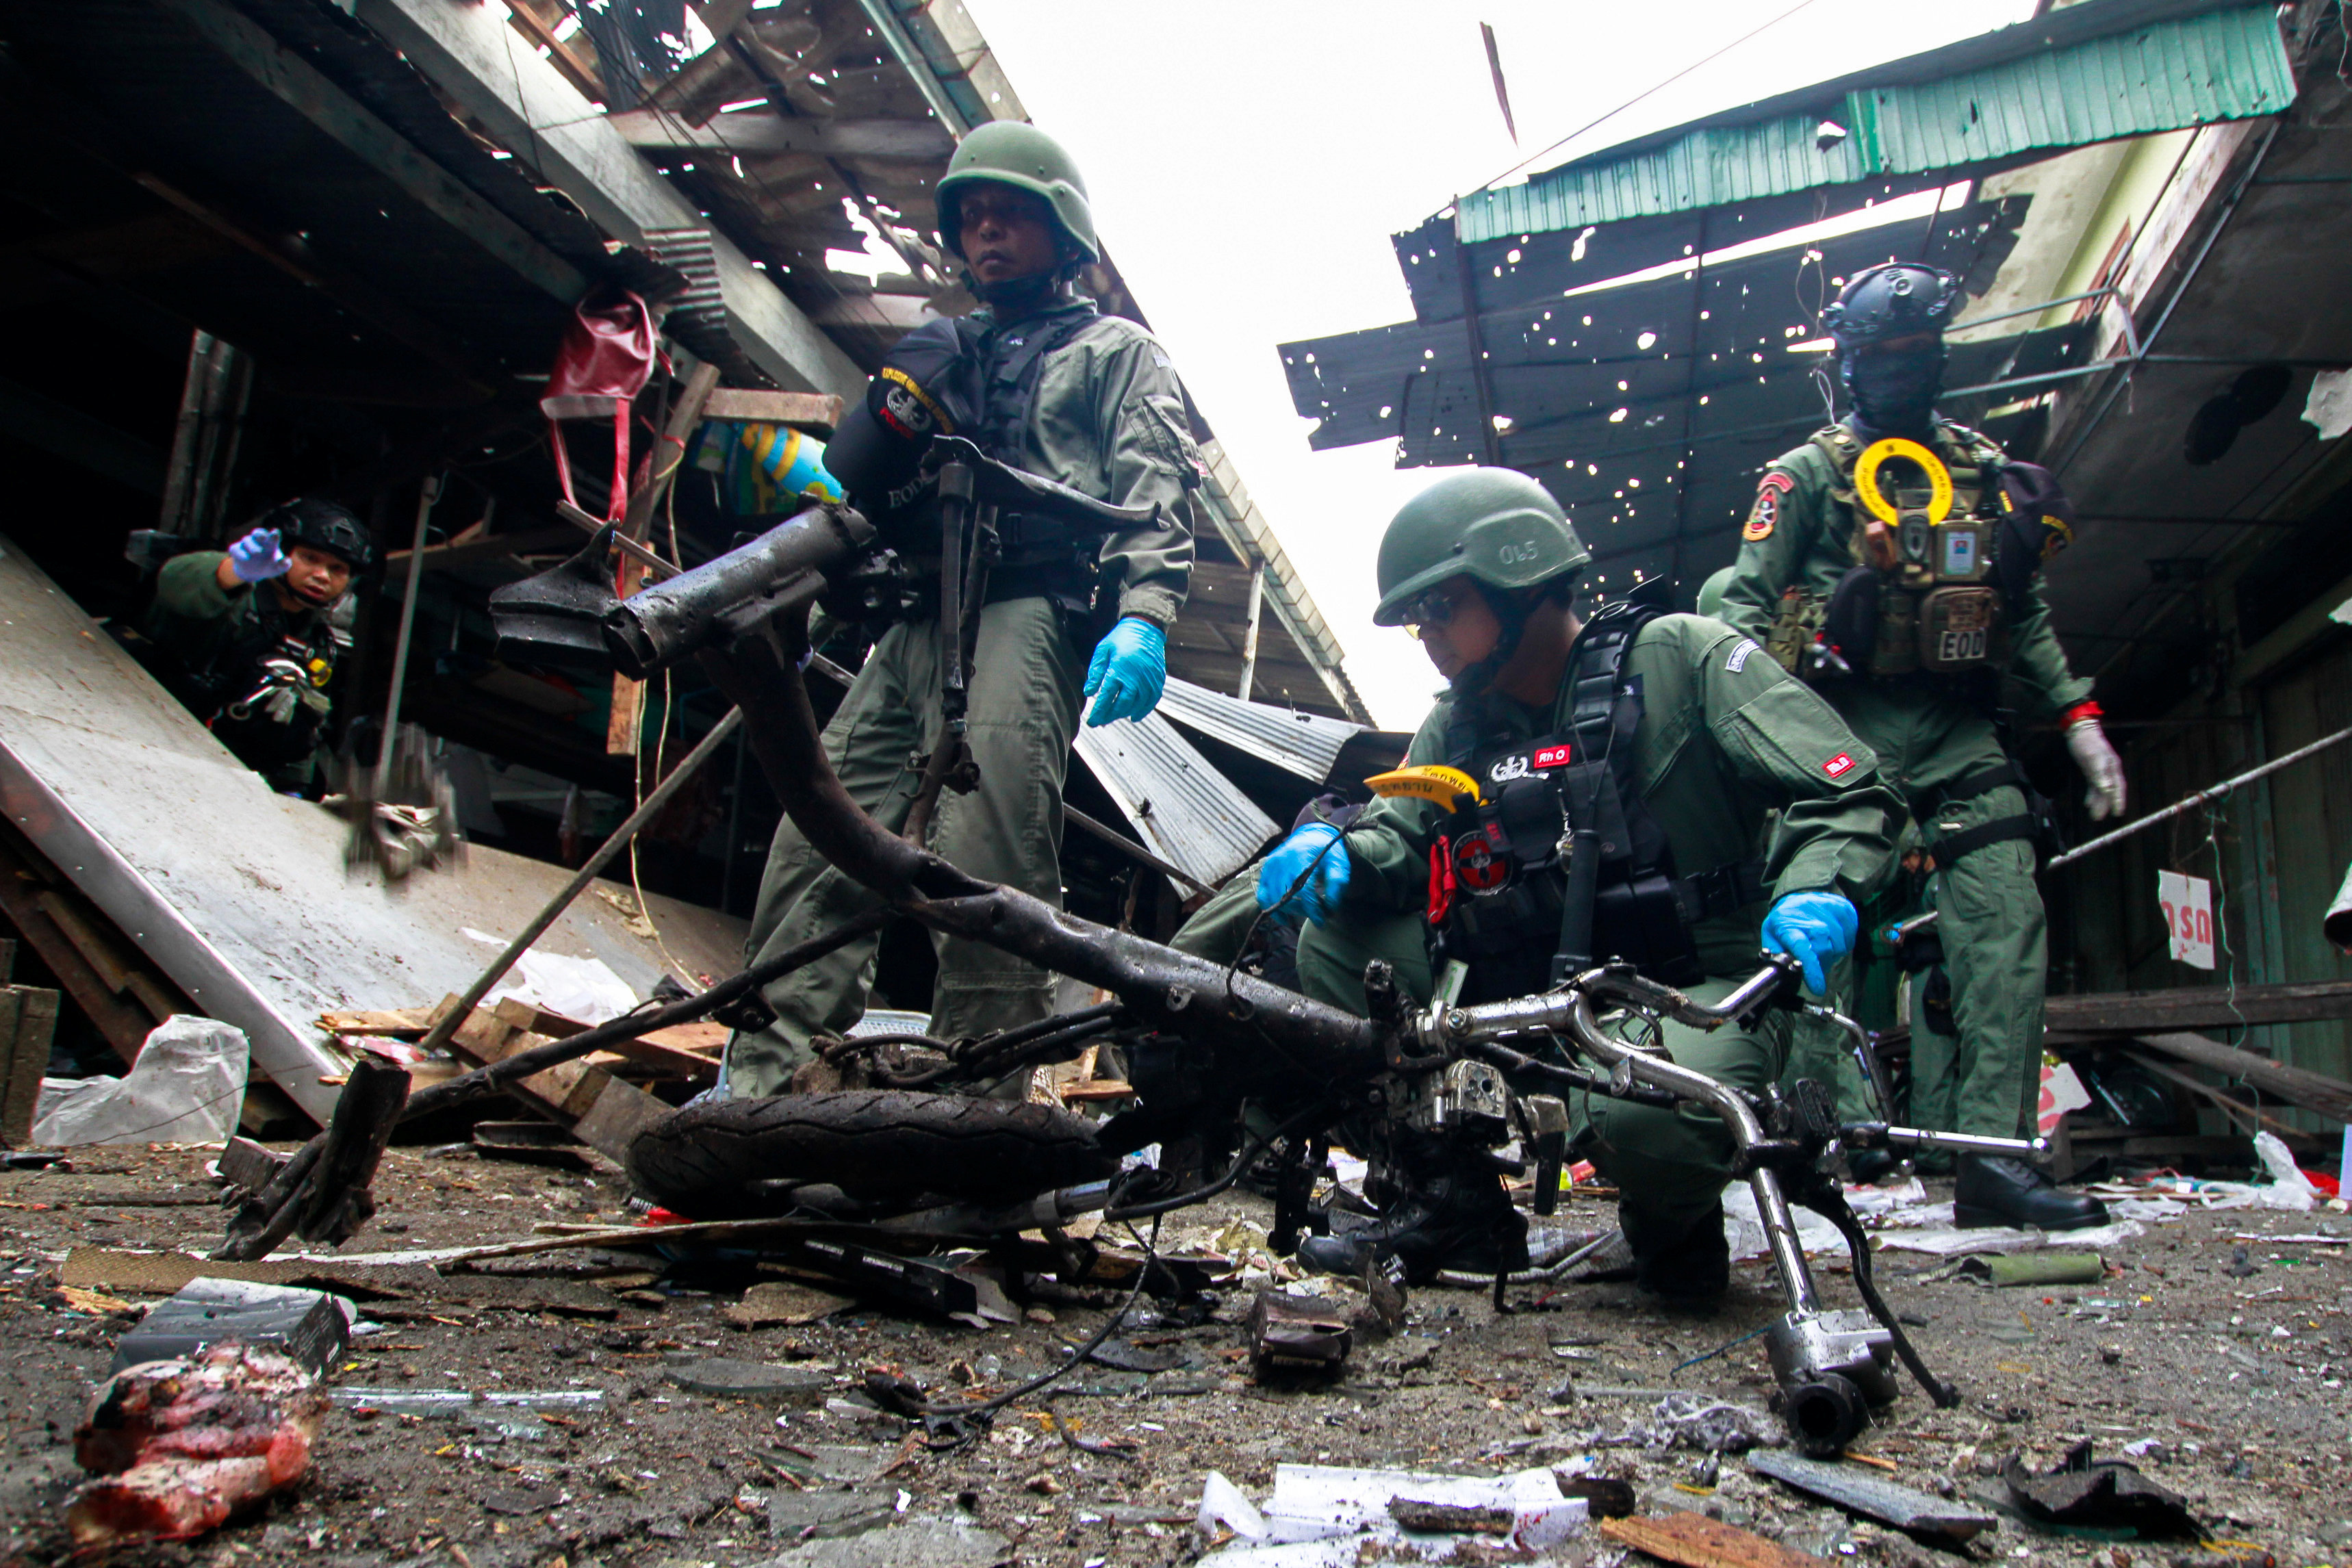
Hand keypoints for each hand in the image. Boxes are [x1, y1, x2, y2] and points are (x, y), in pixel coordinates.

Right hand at [226, 528, 290, 583]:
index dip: (274, 535)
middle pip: (258, 533)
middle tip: (263, 537)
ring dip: (252, 545)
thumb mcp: (277, 568)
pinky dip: (240, 553)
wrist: (252, 572)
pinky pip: (236, 549)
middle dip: (260, 534)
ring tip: (258, 552)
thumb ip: (283, 565)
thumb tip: (287, 561)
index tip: (275, 534)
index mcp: (270, 542)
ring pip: (247, 540)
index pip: (272, 536)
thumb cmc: (268, 567)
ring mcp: (246, 543)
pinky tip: (246, 558)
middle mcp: (257, 540)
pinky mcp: (235, 549)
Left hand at [1082, 616, 1166, 726]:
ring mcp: (1149, 679)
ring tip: (1113, 717)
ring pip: (1136, 705)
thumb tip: (1088, 692)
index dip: (1099, 712)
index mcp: (1119, 669)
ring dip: (1123, 714)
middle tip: (1100, 722)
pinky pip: (1152, 701)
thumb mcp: (1103, 650)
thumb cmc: (1120, 638)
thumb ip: (1095, 672)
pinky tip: (1133, 717)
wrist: (1145, 627)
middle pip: (1122, 705)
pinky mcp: (1158, 679)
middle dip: (1109, 716)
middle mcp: (1136, 676)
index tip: (1091, 721)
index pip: (1107, 697)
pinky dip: (1143, 711)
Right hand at [1256, 821, 1349, 925]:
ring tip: (1306, 910)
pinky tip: (1285, 918)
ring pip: (1274, 899)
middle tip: (1318, 912)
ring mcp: (1270, 867)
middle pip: (1287, 897)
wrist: (1310, 838)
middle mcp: (1280, 862)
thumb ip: (1337, 883)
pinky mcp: (1264, 873)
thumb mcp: (1338, 863)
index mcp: (1300, 857)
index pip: (1302, 890)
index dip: (1312, 909)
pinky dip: (1273, 910)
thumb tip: (1330, 907)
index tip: (1321, 921)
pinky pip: (1263, 897)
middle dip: (1304, 911)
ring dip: (1291, 911)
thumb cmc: (1325, 852)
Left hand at [1762, 890, 1858, 995]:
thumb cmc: (1785, 919)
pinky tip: (1831, 938)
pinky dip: (1843, 944)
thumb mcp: (1771, 934)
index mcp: (1788, 925)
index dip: (1812, 969)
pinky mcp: (1844, 909)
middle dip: (1821, 964)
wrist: (1800, 895)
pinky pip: (1850, 937)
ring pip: (1839, 946)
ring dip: (1832, 954)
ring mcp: (1829, 910)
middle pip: (1824, 950)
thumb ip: (1775, 953)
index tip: (1817, 988)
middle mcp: (1810, 916)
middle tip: (1815, 966)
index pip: (1803, 949)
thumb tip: (1781, 970)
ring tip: (1821, 947)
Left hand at [2065, 707, 2125, 821]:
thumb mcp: (2092, 757)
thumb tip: (2106, 789)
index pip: (2118, 787)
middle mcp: (2109, 770)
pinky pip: (2094, 785)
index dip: (2118, 800)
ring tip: (2094, 815)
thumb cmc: (2087, 742)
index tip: (2117, 812)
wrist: (2080, 730)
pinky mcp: (2092, 769)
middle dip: (2106, 804)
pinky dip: (2092, 795)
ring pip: (2101, 790)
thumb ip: (2100, 773)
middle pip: (2110, 790)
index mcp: (2113, 766)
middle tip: (2099, 817)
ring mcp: (2101, 770)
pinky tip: (2088, 803)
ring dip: (2098, 802)